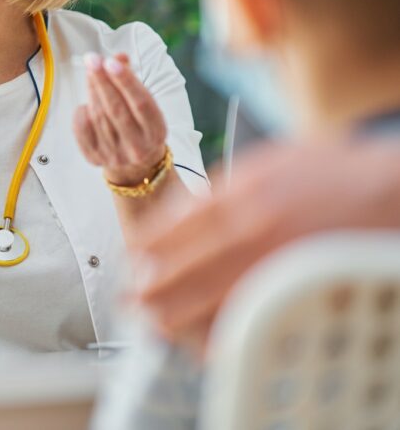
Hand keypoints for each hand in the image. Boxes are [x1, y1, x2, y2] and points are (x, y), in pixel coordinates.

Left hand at [74, 53, 167, 185]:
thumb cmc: (139, 124)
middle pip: (116, 109)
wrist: (136, 166)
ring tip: (91, 73)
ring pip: (98, 116)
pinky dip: (82, 111)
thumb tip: (118, 57)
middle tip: (92, 59)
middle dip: (102, 81)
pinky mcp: (95, 158)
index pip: (142, 103)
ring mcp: (115, 155)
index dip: (126, 81)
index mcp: (156, 132)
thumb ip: (131, 79)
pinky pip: (82, 129)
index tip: (111, 61)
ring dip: (92, 90)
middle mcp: (137, 147)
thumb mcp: (144, 104)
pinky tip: (87, 103)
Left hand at [132, 137, 399, 348]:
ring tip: (158, 325)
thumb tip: (178, 214)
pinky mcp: (298, 290)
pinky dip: (223, 334)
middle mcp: (251, 230)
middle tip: (130, 304)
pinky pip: (249, 321)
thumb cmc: (330, 173)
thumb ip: (220, 188)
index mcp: (237, 193)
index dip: (141, 254)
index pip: (169, 230)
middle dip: (148, 293)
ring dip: (177, 318)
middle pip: (180, 272)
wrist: (390, 189)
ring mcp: (275, 264)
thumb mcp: (265, 162)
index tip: (128, 266)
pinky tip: (207, 339)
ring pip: (208, 304)